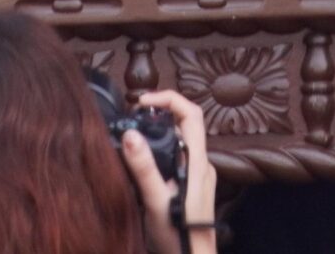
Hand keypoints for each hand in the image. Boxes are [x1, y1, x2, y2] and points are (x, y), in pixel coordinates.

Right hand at [123, 89, 216, 253]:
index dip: (169, 99)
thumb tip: (130, 133)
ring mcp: (201, 176)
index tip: (143, 102)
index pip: (191, 114)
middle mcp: (203, 164)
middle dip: (162, 113)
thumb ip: (144, 167)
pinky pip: (181, 157)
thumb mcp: (155, 201)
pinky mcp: (195, 186)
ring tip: (136, 137)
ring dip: (162, 132)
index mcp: (198, 162)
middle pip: (187, 124)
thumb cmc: (179, 235)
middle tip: (136, 116)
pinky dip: (165, 150)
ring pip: (183, 141)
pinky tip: (146, 163)